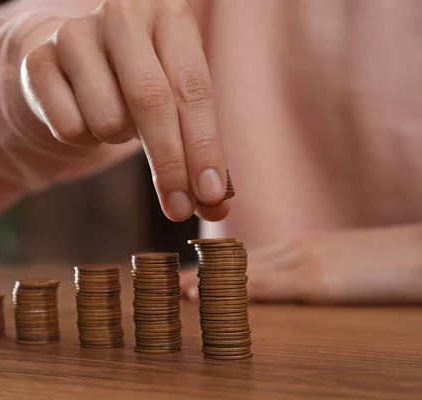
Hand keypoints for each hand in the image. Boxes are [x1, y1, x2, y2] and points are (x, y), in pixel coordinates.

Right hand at [21, 0, 228, 221]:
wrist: (69, 60)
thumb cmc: (134, 82)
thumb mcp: (173, 98)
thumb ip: (196, 146)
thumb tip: (214, 207)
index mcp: (168, 12)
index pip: (192, 87)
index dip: (204, 147)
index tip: (211, 197)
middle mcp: (121, 12)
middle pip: (150, 100)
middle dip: (169, 163)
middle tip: (178, 209)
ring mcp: (73, 33)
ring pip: (108, 120)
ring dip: (117, 137)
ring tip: (114, 117)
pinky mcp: (37, 61)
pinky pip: (69, 129)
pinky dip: (83, 138)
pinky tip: (82, 114)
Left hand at [180, 225, 421, 304]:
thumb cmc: (386, 261)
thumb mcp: (340, 263)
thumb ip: (309, 271)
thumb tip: (285, 285)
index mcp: (299, 246)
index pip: (247, 256)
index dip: (214, 267)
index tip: (189, 274)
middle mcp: (294, 248)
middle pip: (238, 261)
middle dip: (203, 273)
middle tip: (171, 283)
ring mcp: (304, 261)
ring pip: (246, 270)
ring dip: (210, 282)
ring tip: (179, 291)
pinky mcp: (319, 280)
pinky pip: (271, 285)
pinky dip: (239, 291)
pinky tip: (217, 297)